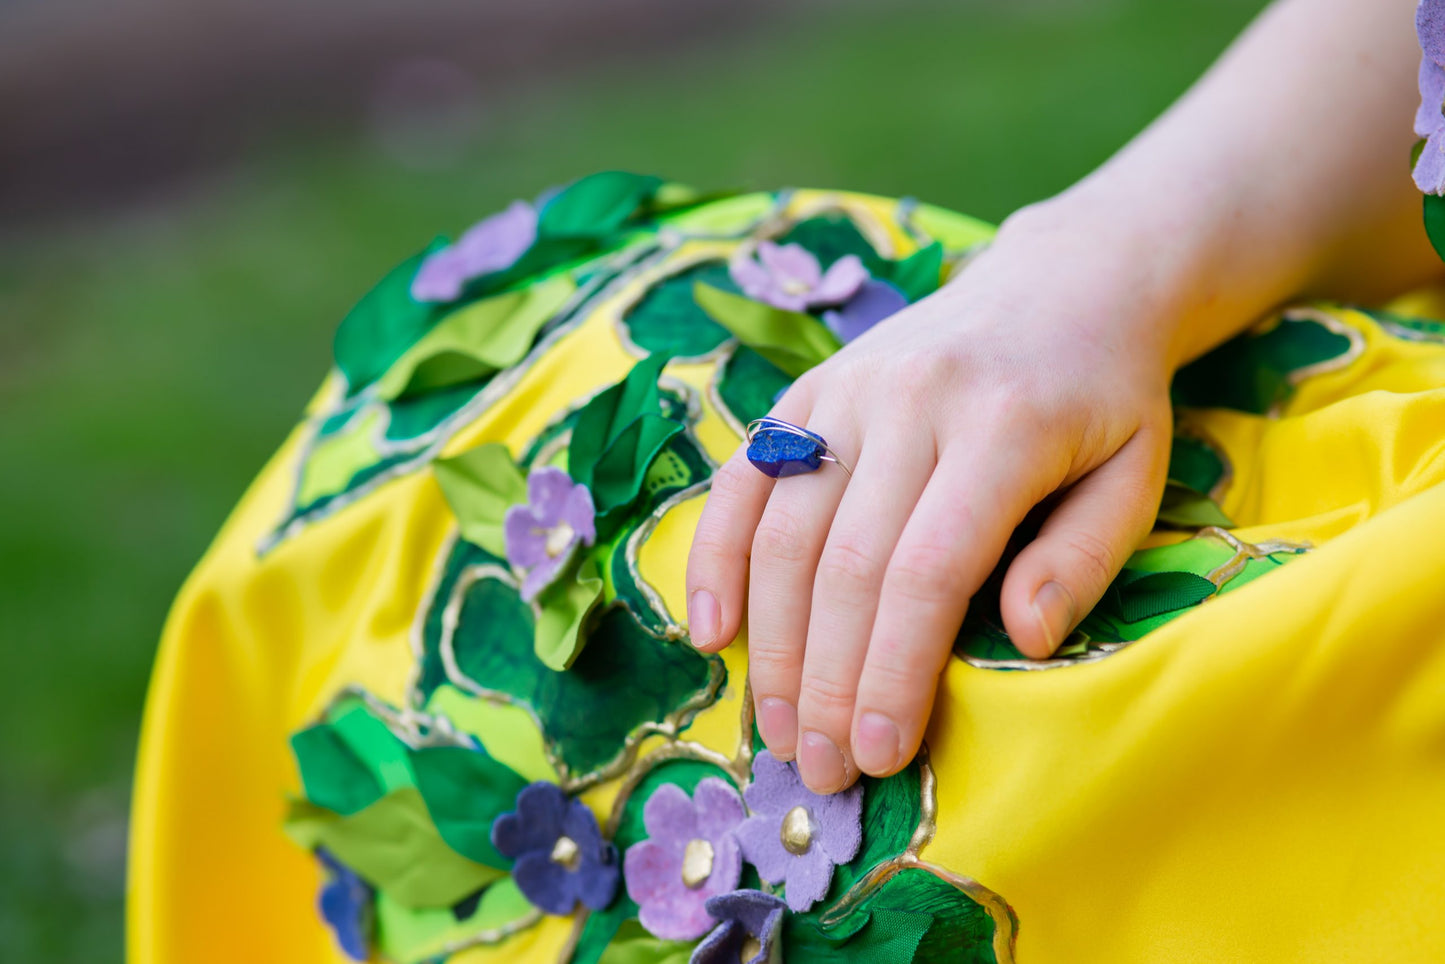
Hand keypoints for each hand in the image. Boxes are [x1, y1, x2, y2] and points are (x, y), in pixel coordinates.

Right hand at [685, 204, 1177, 792]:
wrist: (1062, 281)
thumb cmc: (1104, 400)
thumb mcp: (1134, 475)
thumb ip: (1081, 558)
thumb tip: (1019, 639)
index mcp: (1003, 426)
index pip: (928, 570)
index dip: (893, 672)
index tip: (880, 755)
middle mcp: (911, 400)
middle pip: (844, 562)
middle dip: (825, 680)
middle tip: (819, 770)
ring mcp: (847, 387)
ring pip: (783, 529)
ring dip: (772, 642)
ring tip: (777, 729)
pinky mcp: (809, 387)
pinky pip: (744, 477)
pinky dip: (716, 555)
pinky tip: (711, 630)